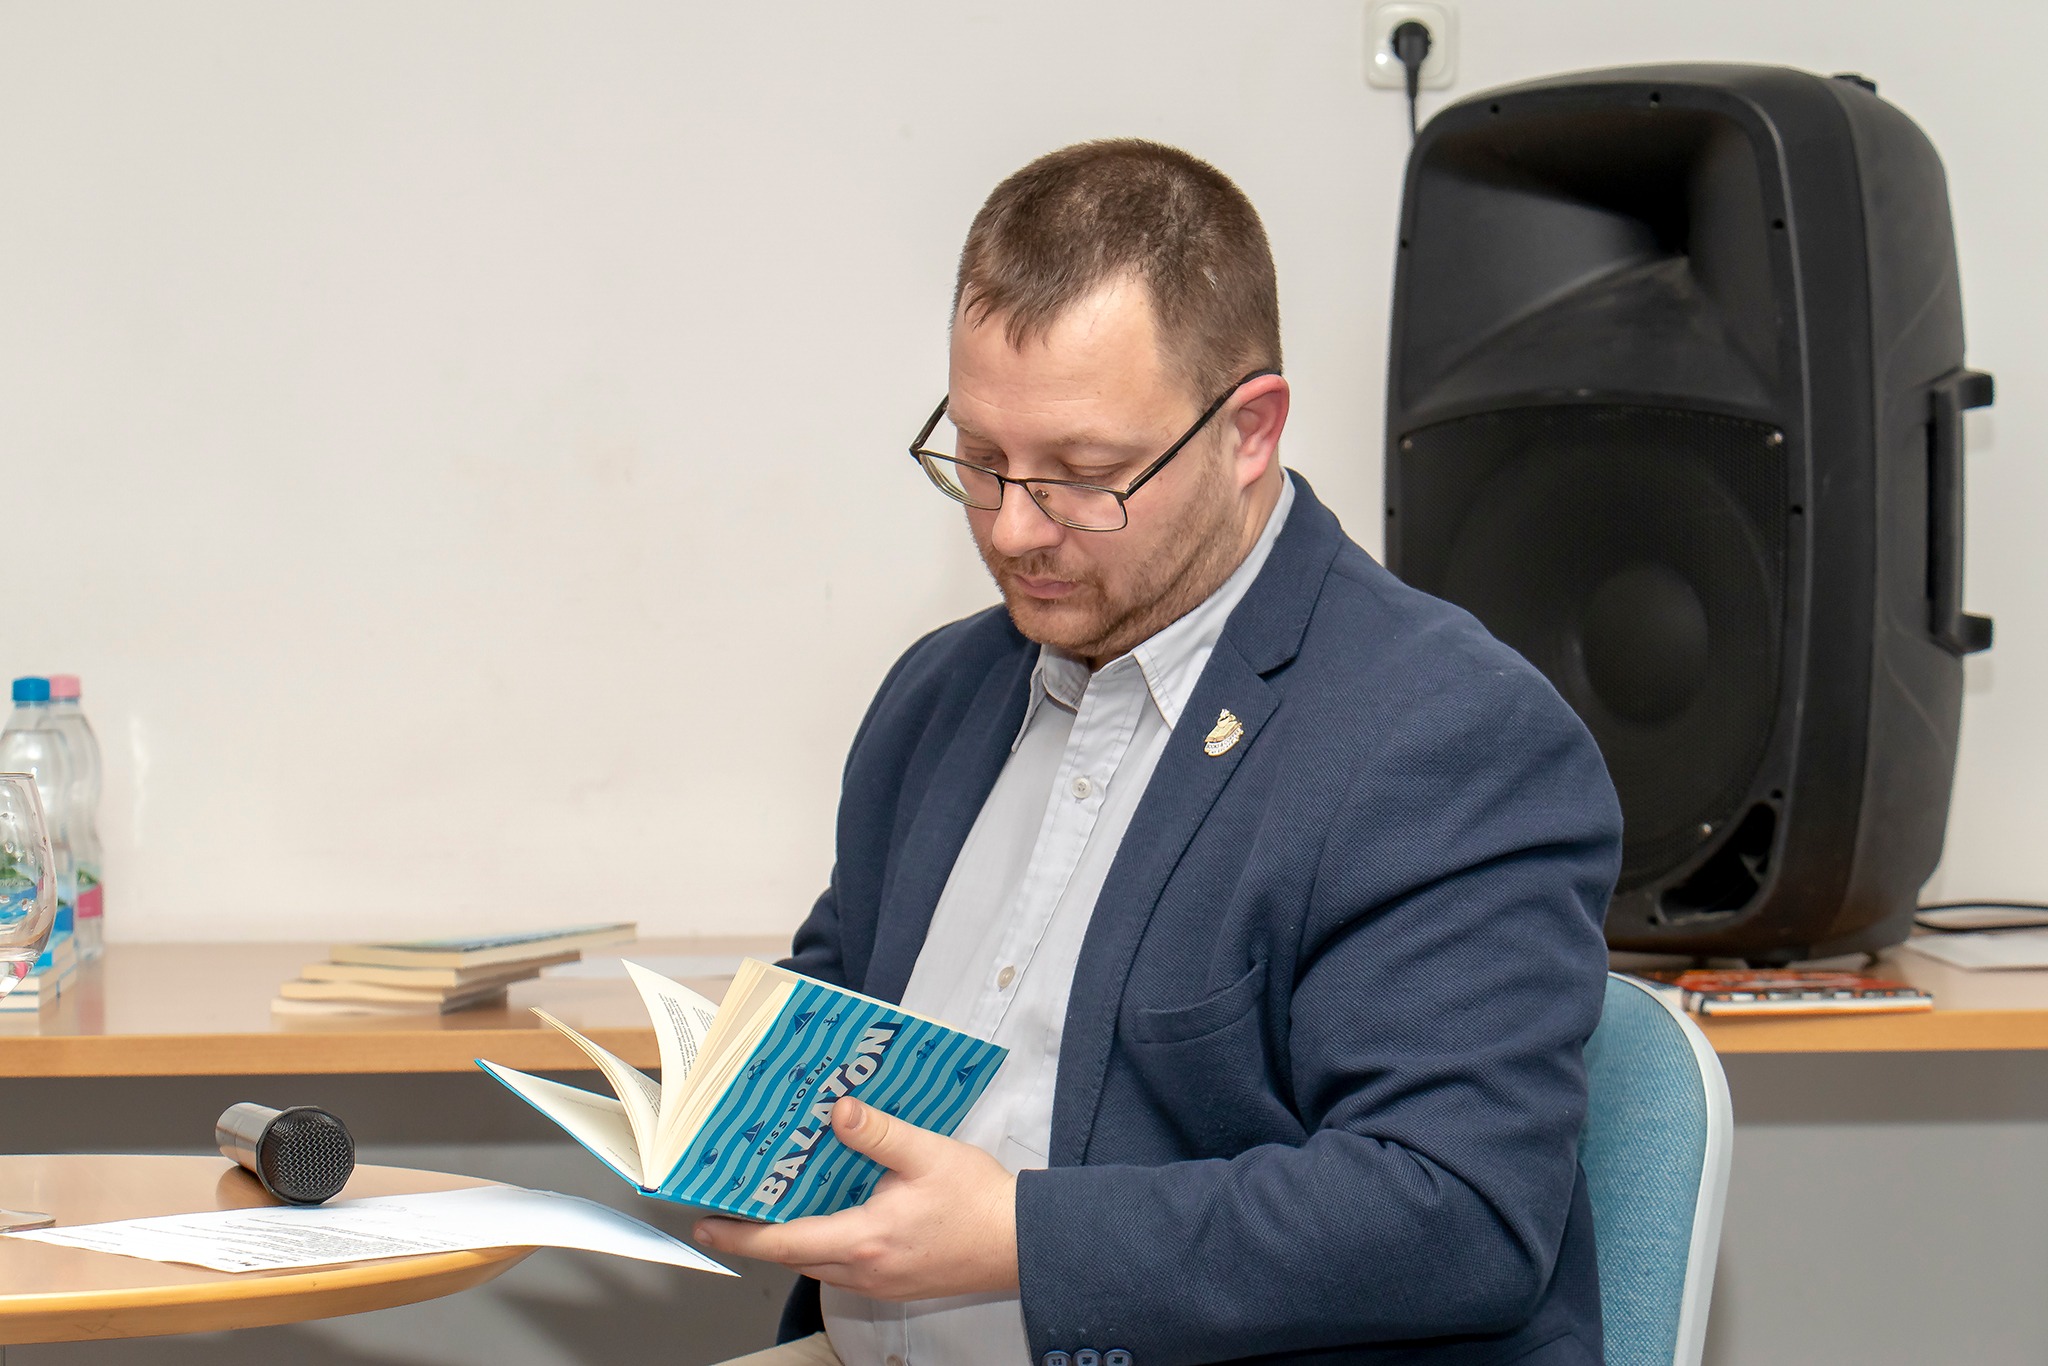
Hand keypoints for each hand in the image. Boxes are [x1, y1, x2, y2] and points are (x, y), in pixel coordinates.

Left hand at [693, 1097, 1019, 1300]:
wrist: (1023, 1242)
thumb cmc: (981, 1204)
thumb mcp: (928, 1154)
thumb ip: (879, 1133)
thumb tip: (839, 1111)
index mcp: (866, 1240)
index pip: (785, 1241)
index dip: (740, 1234)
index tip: (705, 1225)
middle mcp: (867, 1269)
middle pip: (795, 1255)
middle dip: (761, 1233)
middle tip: (735, 1205)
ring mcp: (882, 1282)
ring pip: (820, 1262)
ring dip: (796, 1237)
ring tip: (780, 1202)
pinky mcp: (897, 1282)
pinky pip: (847, 1265)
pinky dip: (828, 1242)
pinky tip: (837, 1212)